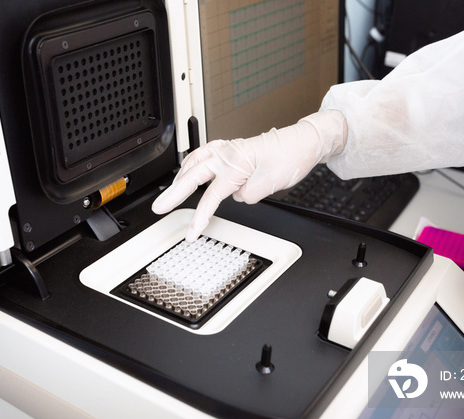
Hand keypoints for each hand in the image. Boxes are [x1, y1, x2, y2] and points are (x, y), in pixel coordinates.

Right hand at [151, 110, 346, 240]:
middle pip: (192, 175)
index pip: (211, 194)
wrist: (304, 141)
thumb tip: (237, 196)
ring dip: (180, 177)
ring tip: (169, 194)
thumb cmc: (291, 157)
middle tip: (159, 207)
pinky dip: (192, 164)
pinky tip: (188, 170)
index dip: (200, 215)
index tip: (192, 232)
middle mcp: (228, 153)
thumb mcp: (272, 183)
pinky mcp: (232, 150)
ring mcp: (228, 150)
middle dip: (173, 193)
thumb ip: (249, 194)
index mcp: (236, 162)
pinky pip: (204, 155)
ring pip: (195, 162)